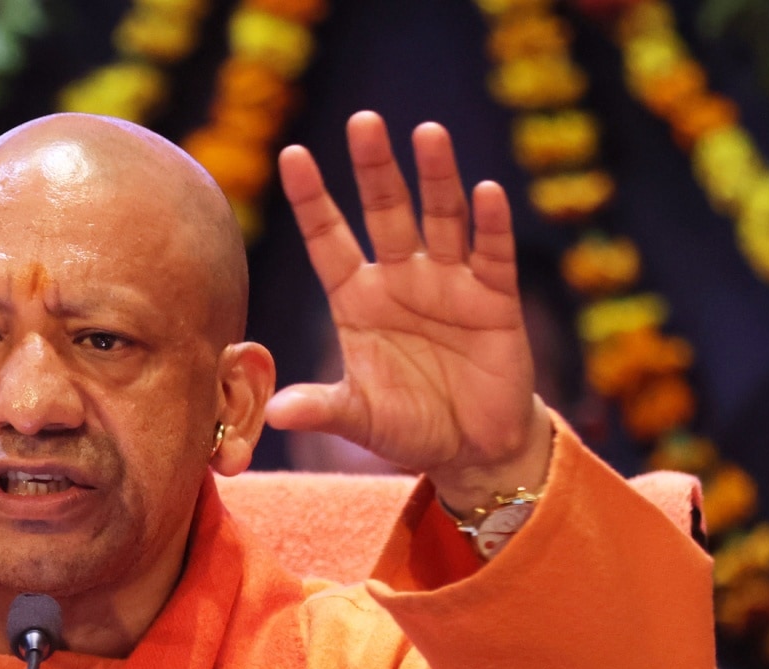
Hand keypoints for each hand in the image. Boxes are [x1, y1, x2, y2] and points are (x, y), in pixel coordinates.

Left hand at [267, 111, 550, 511]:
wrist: (472, 447)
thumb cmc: (408, 424)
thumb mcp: (359, 418)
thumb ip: (321, 409)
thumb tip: (274, 413)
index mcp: (357, 299)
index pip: (328, 240)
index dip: (312, 199)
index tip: (292, 154)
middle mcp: (400, 280)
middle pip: (384, 212)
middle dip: (374, 169)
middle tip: (362, 121)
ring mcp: (449, 285)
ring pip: (440, 219)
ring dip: (436, 177)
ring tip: (427, 133)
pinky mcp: (494, 300)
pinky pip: (491, 255)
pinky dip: (489, 225)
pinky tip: (485, 191)